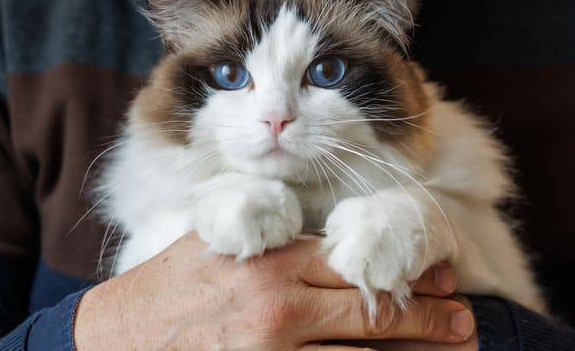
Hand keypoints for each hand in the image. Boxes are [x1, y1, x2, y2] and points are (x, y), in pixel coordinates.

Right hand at [74, 232, 474, 349]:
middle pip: (372, 314)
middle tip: (465, 324)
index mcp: (273, 262)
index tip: (440, 279)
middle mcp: (281, 307)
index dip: (406, 275)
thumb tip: (324, 238)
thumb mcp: (218, 243)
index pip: (358, 267)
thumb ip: (272, 235)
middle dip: (428, 319)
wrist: (109, 343)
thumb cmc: (164, 288)